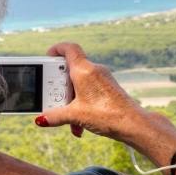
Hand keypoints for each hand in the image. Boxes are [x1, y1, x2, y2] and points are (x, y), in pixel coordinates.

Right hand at [36, 42, 153, 143]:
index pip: (69, 48)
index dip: (57, 49)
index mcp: (84, 70)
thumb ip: (55, 116)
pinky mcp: (109, 89)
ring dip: (71, 103)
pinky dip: (81, 106)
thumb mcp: (75, 116)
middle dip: (60, 89)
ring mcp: (103, 79)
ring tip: (69, 121)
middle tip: (53, 99)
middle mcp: (94, 70)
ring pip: (80, 86)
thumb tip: (42, 119)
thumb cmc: (107, 115)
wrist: (133, 123)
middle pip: (71, 72)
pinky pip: (89, 93)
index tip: (48, 56)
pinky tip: (80, 125)